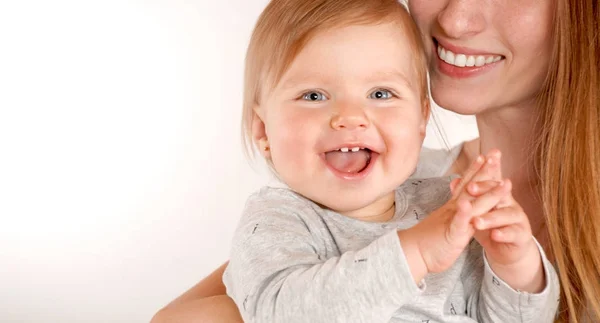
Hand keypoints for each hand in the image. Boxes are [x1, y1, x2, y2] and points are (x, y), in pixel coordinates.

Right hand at [398, 155, 510, 281]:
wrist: (412, 253)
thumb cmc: (428, 240)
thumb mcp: (445, 222)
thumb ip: (455, 212)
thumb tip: (461, 203)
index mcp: (454, 207)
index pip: (466, 184)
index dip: (476, 169)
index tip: (484, 155)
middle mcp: (454, 209)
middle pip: (472, 186)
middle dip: (485, 170)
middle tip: (495, 153)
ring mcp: (453, 220)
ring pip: (472, 204)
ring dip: (486, 192)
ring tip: (501, 181)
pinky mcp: (452, 235)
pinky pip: (458, 223)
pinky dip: (463, 213)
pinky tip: (467, 205)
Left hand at [451, 151, 544, 291]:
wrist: (506, 249)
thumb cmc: (491, 226)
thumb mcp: (476, 211)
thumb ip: (468, 196)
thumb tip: (453, 180)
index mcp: (496, 196)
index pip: (491, 180)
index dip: (485, 171)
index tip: (478, 161)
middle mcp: (508, 204)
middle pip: (501, 194)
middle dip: (489, 190)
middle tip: (474, 189)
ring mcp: (515, 220)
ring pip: (506, 215)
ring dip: (492, 217)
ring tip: (479, 221)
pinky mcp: (518, 238)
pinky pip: (512, 235)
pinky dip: (503, 235)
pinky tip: (495, 236)